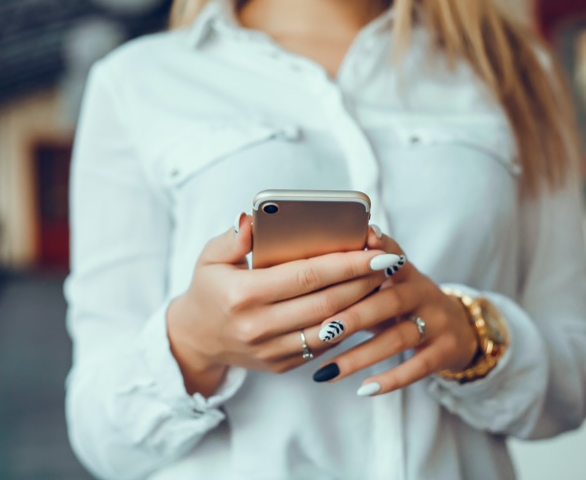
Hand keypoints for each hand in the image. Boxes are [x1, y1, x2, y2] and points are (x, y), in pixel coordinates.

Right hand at [166, 213, 403, 395]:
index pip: (306, 275)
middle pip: (327, 302)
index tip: (376, 252)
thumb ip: (233, 237)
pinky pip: (324, 347)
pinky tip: (361, 306)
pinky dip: (347, 326)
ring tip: (382, 283)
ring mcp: (271, 350)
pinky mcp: (281, 365)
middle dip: (364, 282)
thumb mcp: (210, 257)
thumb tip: (255, 219)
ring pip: (330, 329)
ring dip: (362, 306)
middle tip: (389, 264)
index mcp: (244, 294)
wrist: (196, 339)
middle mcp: (259, 326)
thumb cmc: (209, 288)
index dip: (346, 263)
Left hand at [310, 228, 478, 395]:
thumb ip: (359, 275)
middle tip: (323, 331)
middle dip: (354, 316)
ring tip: (328, 372)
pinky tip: (364, 390)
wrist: (459, 329)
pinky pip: (418, 366)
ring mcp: (438, 322)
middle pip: (390, 301)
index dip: (379, 248)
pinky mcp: (445, 350)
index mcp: (406, 272)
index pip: (391, 256)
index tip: (361, 242)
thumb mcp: (389, 284)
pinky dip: (390, 379)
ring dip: (361, 356)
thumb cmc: (405, 304)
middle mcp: (424, 293)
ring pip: (399, 338)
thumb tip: (313, 266)